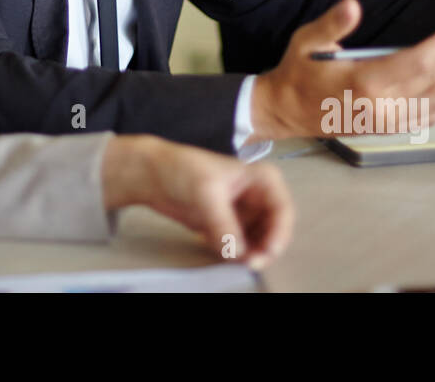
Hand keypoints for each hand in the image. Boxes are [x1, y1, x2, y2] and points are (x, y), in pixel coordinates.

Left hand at [101, 136, 293, 267]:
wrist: (152, 175)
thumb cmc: (182, 169)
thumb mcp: (206, 194)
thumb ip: (224, 224)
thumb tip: (239, 254)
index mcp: (262, 179)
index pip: (282, 210)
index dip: (279, 233)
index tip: (266, 252)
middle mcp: (258, 198)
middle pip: (273, 231)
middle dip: (264, 249)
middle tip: (249, 265)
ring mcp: (244, 214)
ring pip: (258, 243)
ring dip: (249, 255)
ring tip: (232, 261)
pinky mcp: (228, 228)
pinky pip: (240, 247)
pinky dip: (234, 255)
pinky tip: (220, 253)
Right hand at [250, 0, 434, 139]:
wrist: (285, 111)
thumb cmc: (298, 72)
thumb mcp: (307, 40)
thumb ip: (333, 23)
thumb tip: (353, 5)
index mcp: (364, 82)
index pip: (416, 62)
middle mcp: (380, 106)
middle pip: (432, 80)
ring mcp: (385, 122)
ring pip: (434, 101)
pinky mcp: (386, 129)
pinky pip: (425, 118)